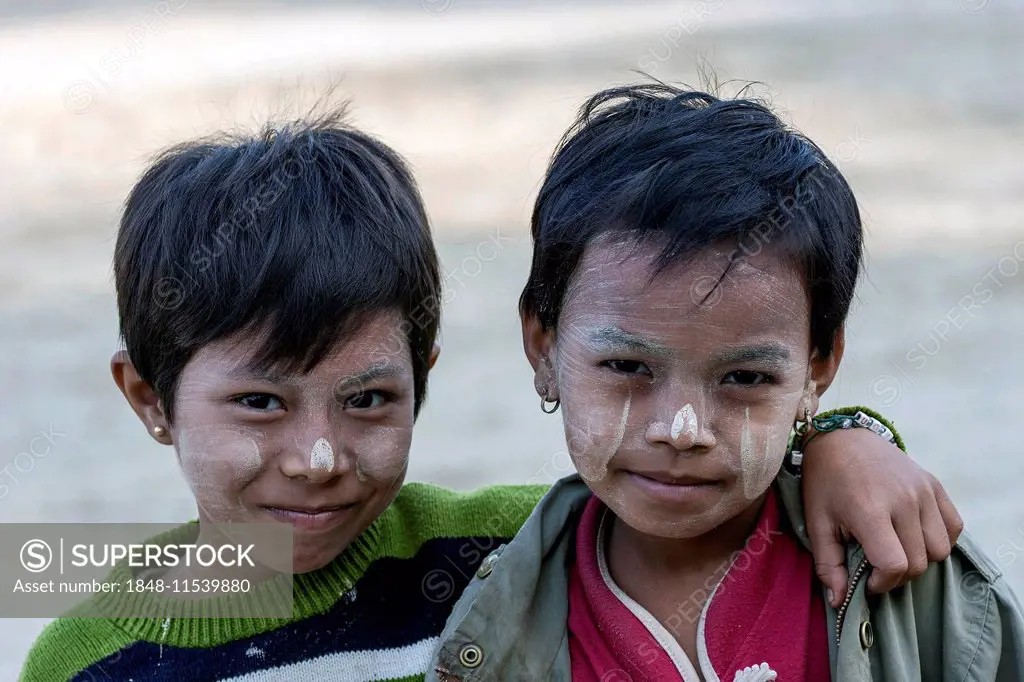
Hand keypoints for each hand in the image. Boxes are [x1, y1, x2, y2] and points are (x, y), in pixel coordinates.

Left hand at [801, 427, 962, 607]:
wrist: (842, 438)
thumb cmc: (825, 483)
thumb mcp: (816, 523)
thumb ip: (828, 565)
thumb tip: (839, 601)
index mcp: (870, 509)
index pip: (896, 565)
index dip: (883, 582)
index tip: (867, 579)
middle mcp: (903, 500)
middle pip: (920, 562)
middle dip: (898, 574)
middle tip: (876, 565)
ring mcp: (923, 491)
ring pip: (941, 550)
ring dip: (920, 558)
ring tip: (894, 547)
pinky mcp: (935, 485)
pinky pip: (954, 527)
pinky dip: (939, 539)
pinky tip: (913, 534)